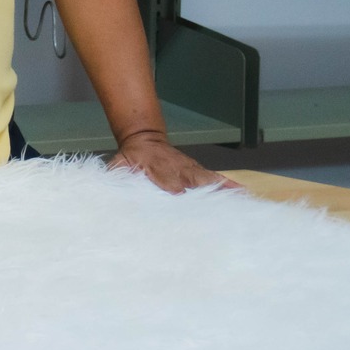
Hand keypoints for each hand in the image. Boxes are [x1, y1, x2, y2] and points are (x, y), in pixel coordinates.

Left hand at [108, 130, 238, 192]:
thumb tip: (105, 184)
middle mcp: (177, 169)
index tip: (179, 194)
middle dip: (204, 194)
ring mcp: (190, 170)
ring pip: (208, 180)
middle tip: (218, 210)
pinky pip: (216, 179)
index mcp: (156, 168)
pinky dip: (230, 186)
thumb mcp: (118, 164)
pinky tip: (244, 194)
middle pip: (193, 181)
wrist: (144, 140)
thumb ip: (114, 175)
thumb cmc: (131, 158)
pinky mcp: (199, 171)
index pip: (167, 179)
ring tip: (242, 203)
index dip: (173, 186)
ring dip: (224, 191)